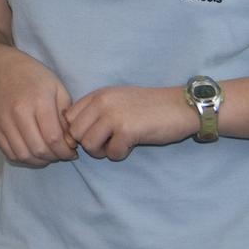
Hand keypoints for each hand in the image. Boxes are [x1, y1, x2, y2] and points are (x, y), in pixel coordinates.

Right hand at [0, 55, 77, 166]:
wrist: (5, 71)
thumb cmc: (36, 79)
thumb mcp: (59, 89)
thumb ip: (66, 117)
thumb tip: (69, 142)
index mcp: (39, 101)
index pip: (53, 137)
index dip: (65, 151)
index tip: (72, 152)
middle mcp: (18, 112)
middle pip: (38, 149)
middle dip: (54, 157)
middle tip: (61, 154)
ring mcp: (4, 121)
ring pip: (23, 155)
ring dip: (38, 161)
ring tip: (48, 155)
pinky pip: (9, 152)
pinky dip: (23, 158)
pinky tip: (33, 152)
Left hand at [65, 85, 195, 160]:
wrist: (179, 106)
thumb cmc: (148, 107)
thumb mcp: (117, 100)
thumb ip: (96, 111)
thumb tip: (73, 132)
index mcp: (98, 94)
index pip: (69, 117)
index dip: (76, 132)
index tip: (92, 137)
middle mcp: (102, 102)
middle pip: (75, 132)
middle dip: (87, 144)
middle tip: (105, 144)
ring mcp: (113, 115)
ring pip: (88, 144)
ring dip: (102, 151)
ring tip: (117, 145)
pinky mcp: (127, 130)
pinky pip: (111, 152)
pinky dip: (119, 154)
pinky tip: (130, 147)